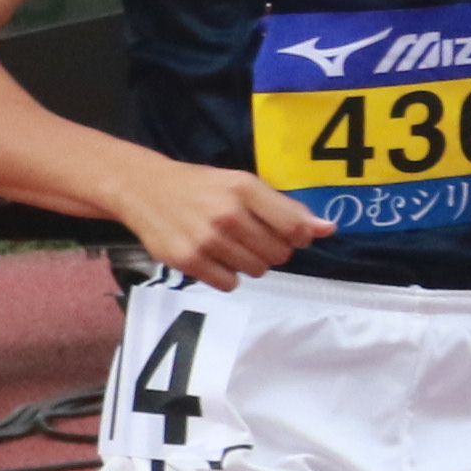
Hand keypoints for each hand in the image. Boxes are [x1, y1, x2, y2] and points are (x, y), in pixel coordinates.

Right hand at [114, 151, 318, 290]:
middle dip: (270, 249)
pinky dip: (226, 275)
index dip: (297, 236)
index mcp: (244, 189)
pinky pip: (230, 284)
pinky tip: (212, 257)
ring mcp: (206, 240)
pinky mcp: (188, 260)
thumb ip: (285, 209)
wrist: (142, 189)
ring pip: (256, 271)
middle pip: (279, 255)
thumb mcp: (242, 185)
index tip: (282, 232)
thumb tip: (329, 230)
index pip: (295, 228)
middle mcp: (227, 214)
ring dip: (248, 262)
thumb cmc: (200, 187)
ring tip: (228, 245)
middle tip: (247, 236)